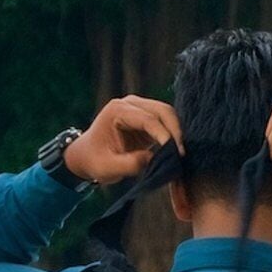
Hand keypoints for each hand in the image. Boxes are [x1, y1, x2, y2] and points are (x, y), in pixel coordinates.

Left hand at [61, 97, 182, 186]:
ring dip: (177, 132)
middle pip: (163, 110)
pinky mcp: (147, 117)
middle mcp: (130, 104)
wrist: (88, 155)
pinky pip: (167, 121)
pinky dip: (174, 134)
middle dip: (175, 131)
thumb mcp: (108, 167)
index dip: (165, 136)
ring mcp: (140, 108)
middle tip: (182, 154)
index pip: (148, 120)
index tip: (176, 155)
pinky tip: (176, 150)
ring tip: (180, 154)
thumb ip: (130, 164)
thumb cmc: (95, 160)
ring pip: (168, 114)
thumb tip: (153, 159)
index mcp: (117, 110)